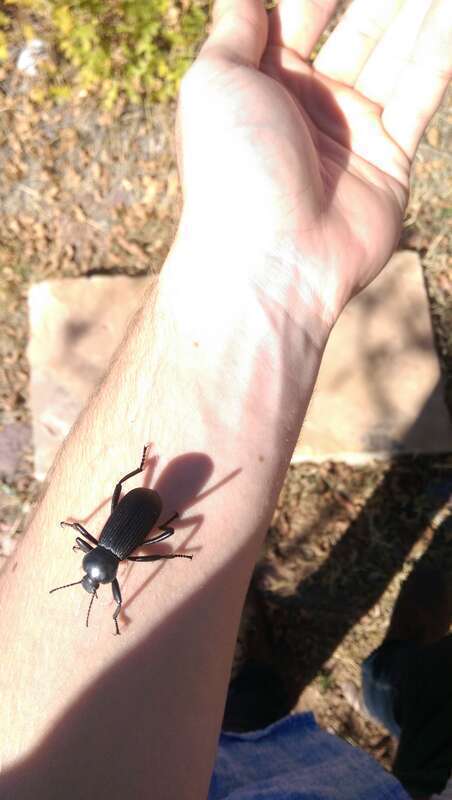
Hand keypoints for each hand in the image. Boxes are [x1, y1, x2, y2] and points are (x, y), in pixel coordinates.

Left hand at [175, 0, 450, 323]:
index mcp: (261, 84)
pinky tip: (449, 11)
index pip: (300, 13)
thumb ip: (235, 28)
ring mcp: (351, 134)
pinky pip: (421, 91)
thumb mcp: (214, 81)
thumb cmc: (230, 167)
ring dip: (419, 13)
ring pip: (396, 54)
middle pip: (356, 30)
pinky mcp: (390, 161)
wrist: (270, 259)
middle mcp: (308, 107)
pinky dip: (440, 49)